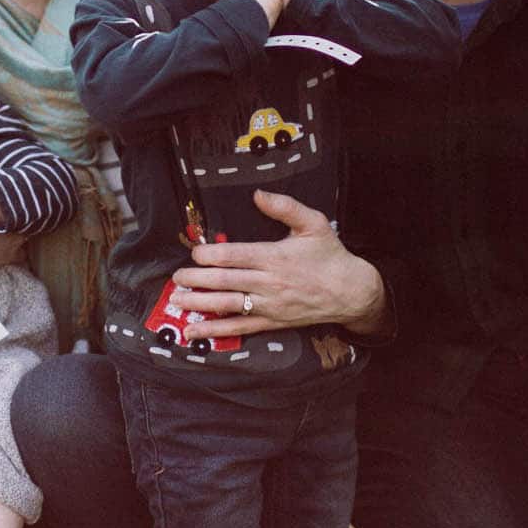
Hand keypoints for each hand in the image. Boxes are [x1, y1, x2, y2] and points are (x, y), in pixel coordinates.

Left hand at [169, 190, 383, 338]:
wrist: (351, 291)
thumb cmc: (330, 256)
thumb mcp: (313, 223)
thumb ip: (285, 207)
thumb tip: (258, 195)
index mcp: (275, 256)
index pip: (234, 255)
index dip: (209, 254)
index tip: (195, 252)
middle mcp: (269, 282)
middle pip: (225, 281)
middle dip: (196, 279)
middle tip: (177, 277)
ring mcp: (269, 305)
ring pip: (227, 305)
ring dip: (199, 304)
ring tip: (177, 300)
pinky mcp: (271, 321)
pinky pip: (239, 327)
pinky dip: (215, 331)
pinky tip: (195, 333)